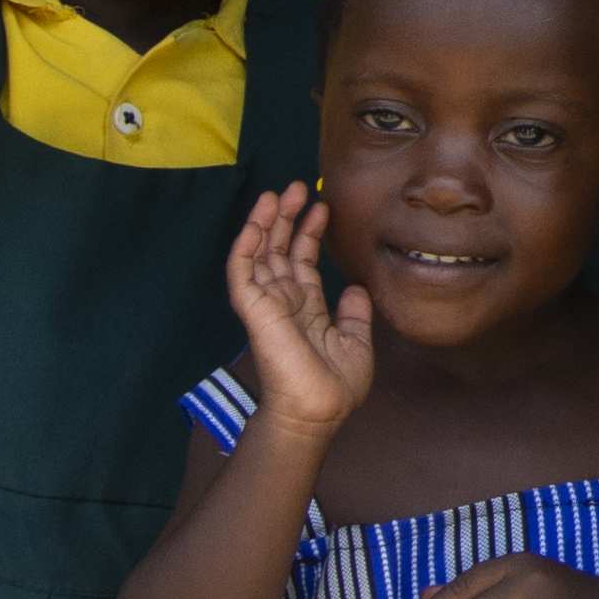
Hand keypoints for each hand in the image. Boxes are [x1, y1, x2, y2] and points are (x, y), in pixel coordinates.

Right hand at [224, 184, 373, 433]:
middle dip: (287, 218)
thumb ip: (354, 313)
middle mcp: (283, 302)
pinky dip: (246, 245)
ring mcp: (267, 304)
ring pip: (259, 254)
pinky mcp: (254, 309)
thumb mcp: (356, 343)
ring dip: (266, 223)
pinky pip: (242, 272)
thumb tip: (355, 287)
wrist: (317, 411)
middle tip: (297, 187)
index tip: (322, 207)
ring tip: (278, 193)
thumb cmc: (335, 386)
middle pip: (280, 250)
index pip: (302, 262)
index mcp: (306, 308)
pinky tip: (255, 222)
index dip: (309, 233)